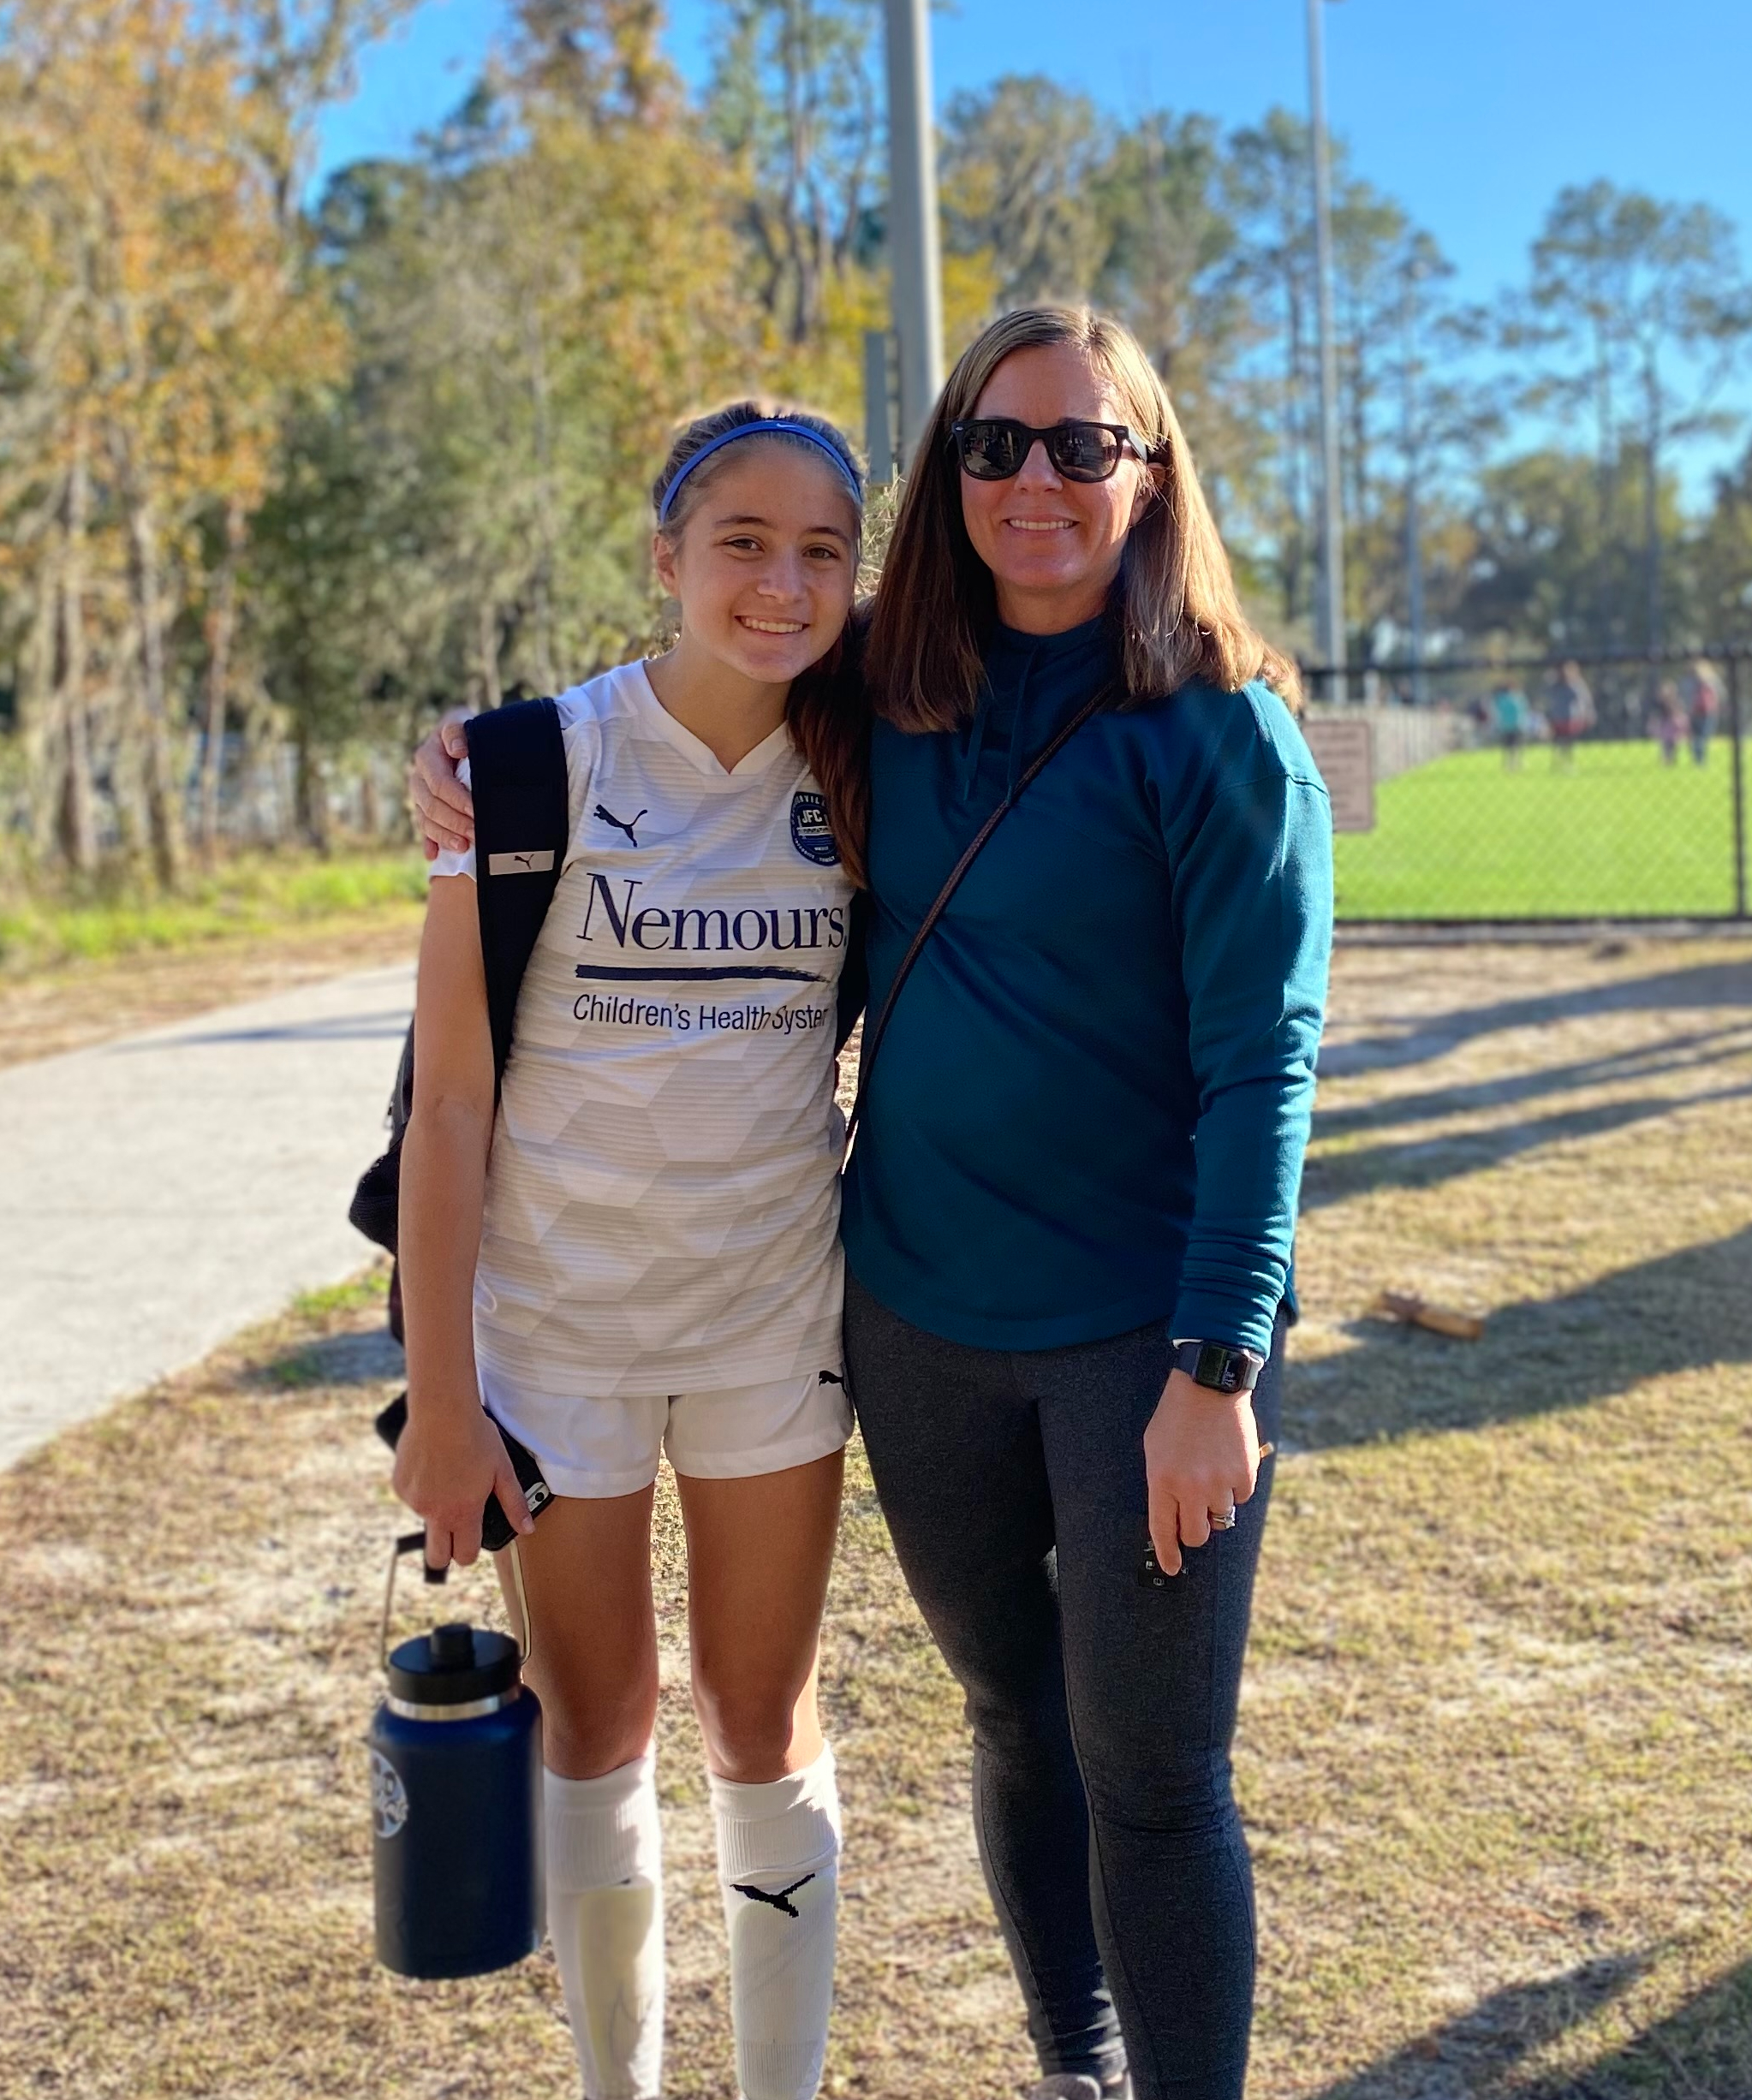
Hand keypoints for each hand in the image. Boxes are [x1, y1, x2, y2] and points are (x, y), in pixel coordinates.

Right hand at [392, 1397, 530, 1568]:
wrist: (442, 1410)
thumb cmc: (476, 1437)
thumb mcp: (503, 1470)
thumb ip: (514, 1504)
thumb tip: (527, 1529)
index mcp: (463, 1513)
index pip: (465, 1555)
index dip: (470, 1553)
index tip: (473, 1542)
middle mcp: (435, 1512)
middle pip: (436, 1557)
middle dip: (446, 1554)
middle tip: (455, 1534)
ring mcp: (414, 1500)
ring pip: (425, 1518)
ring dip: (436, 1509)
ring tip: (450, 1476)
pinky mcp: (399, 1485)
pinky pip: (412, 1497)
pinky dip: (422, 1488)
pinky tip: (433, 1465)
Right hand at [409, 716, 474, 861]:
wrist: (468, 741)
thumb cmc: (474, 733)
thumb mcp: (468, 724)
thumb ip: (459, 732)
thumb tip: (458, 749)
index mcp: (430, 751)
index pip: (440, 781)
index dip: (458, 798)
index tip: (476, 810)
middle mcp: (420, 771)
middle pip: (432, 803)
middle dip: (455, 820)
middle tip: (477, 833)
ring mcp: (420, 791)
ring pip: (426, 818)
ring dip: (444, 834)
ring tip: (464, 846)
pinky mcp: (423, 807)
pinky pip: (423, 828)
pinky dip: (430, 842)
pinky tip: (434, 855)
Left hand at [1142, 1370, 1260, 1575]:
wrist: (1210, 1386)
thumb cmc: (1176, 1416)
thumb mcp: (1155, 1449)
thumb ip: (1163, 1484)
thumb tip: (1173, 1517)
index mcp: (1163, 1481)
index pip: (1163, 1530)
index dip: (1167, 1553)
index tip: (1171, 1567)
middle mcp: (1191, 1487)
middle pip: (1197, 1535)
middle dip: (1195, 1531)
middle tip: (1196, 1516)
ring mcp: (1219, 1482)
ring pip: (1221, 1517)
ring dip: (1216, 1502)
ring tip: (1211, 1472)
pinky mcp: (1244, 1474)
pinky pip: (1241, 1497)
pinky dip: (1235, 1486)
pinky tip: (1227, 1461)